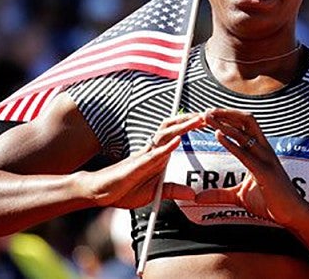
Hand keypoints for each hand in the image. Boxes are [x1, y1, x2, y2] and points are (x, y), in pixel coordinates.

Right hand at [81, 112, 205, 208]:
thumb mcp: (156, 193)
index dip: (190, 125)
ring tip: (198, 121)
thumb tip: (193, 194)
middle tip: (208, 114)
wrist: (100, 192)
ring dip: (182, 127)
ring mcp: (143, 157)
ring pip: (164, 136)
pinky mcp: (136, 166)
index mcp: (157, 155)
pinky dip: (166, 148)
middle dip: (189, 120)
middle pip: (172, 129)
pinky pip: (153, 155)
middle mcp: (151, 151)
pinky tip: (177, 142)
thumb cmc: (125, 189)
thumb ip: (173, 191)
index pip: (175, 134)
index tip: (207, 120)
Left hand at [195, 108, 308, 226]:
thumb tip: (198, 197)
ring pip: (244, 132)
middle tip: (206, 112)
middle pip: (246, 121)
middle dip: (225, 113)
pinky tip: (218, 136)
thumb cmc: (271, 203)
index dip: (226, 118)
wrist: (293, 215)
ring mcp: (265, 159)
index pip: (243, 127)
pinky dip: (231, 143)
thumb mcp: (240, 197)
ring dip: (224, 123)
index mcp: (259, 152)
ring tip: (208, 118)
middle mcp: (263, 150)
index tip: (208, 116)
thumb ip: (219, 194)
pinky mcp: (265, 172)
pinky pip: (246, 154)